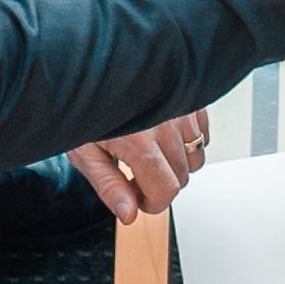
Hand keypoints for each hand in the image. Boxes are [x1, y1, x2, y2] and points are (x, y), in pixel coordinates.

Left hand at [70, 110, 214, 221]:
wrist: (91, 69)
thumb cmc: (83, 106)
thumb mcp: (84, 151)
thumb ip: (108, 185)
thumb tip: (129, 214)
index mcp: (138, 140)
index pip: (166, 189)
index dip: (152, 203)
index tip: (137, 198)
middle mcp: (165, 122)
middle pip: (182, 176)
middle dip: (160, 184)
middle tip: (134, 173)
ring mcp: (180, 107)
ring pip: (195, 156)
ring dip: (176, 163)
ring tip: (149, 152)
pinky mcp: (187, 98)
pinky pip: (201, 132)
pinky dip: (186, 141)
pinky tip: (162, 136)